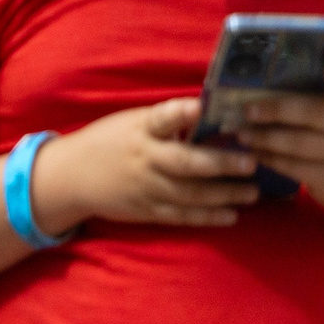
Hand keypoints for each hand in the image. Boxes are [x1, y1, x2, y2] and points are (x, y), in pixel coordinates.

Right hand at [33, 98, 258, 232]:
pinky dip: (207, 217)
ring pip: (190, 194)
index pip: (162, 119)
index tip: (200, 107)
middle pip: (185, 163)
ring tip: (253, 192)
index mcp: (141, 131)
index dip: (180, 113)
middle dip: (219, 164)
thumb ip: (168, 122)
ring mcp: (145, 187)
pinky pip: (181, 216)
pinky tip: (231, 215)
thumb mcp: (133, 123)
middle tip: (251, 163)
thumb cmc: (111, 142)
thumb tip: (214, 114)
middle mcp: (144, 159)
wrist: (71, 177)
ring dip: (224, 194)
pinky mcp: (146, 210)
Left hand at [237, 62, 323, 227]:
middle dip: (277, 111)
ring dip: (264, 138)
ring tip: (241, 133)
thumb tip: (275, 75)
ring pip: (297, 143)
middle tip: (247, 109)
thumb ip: (323, 97)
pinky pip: (292, 166)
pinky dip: (269, 158)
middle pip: (313, 115)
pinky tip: (254, 152)